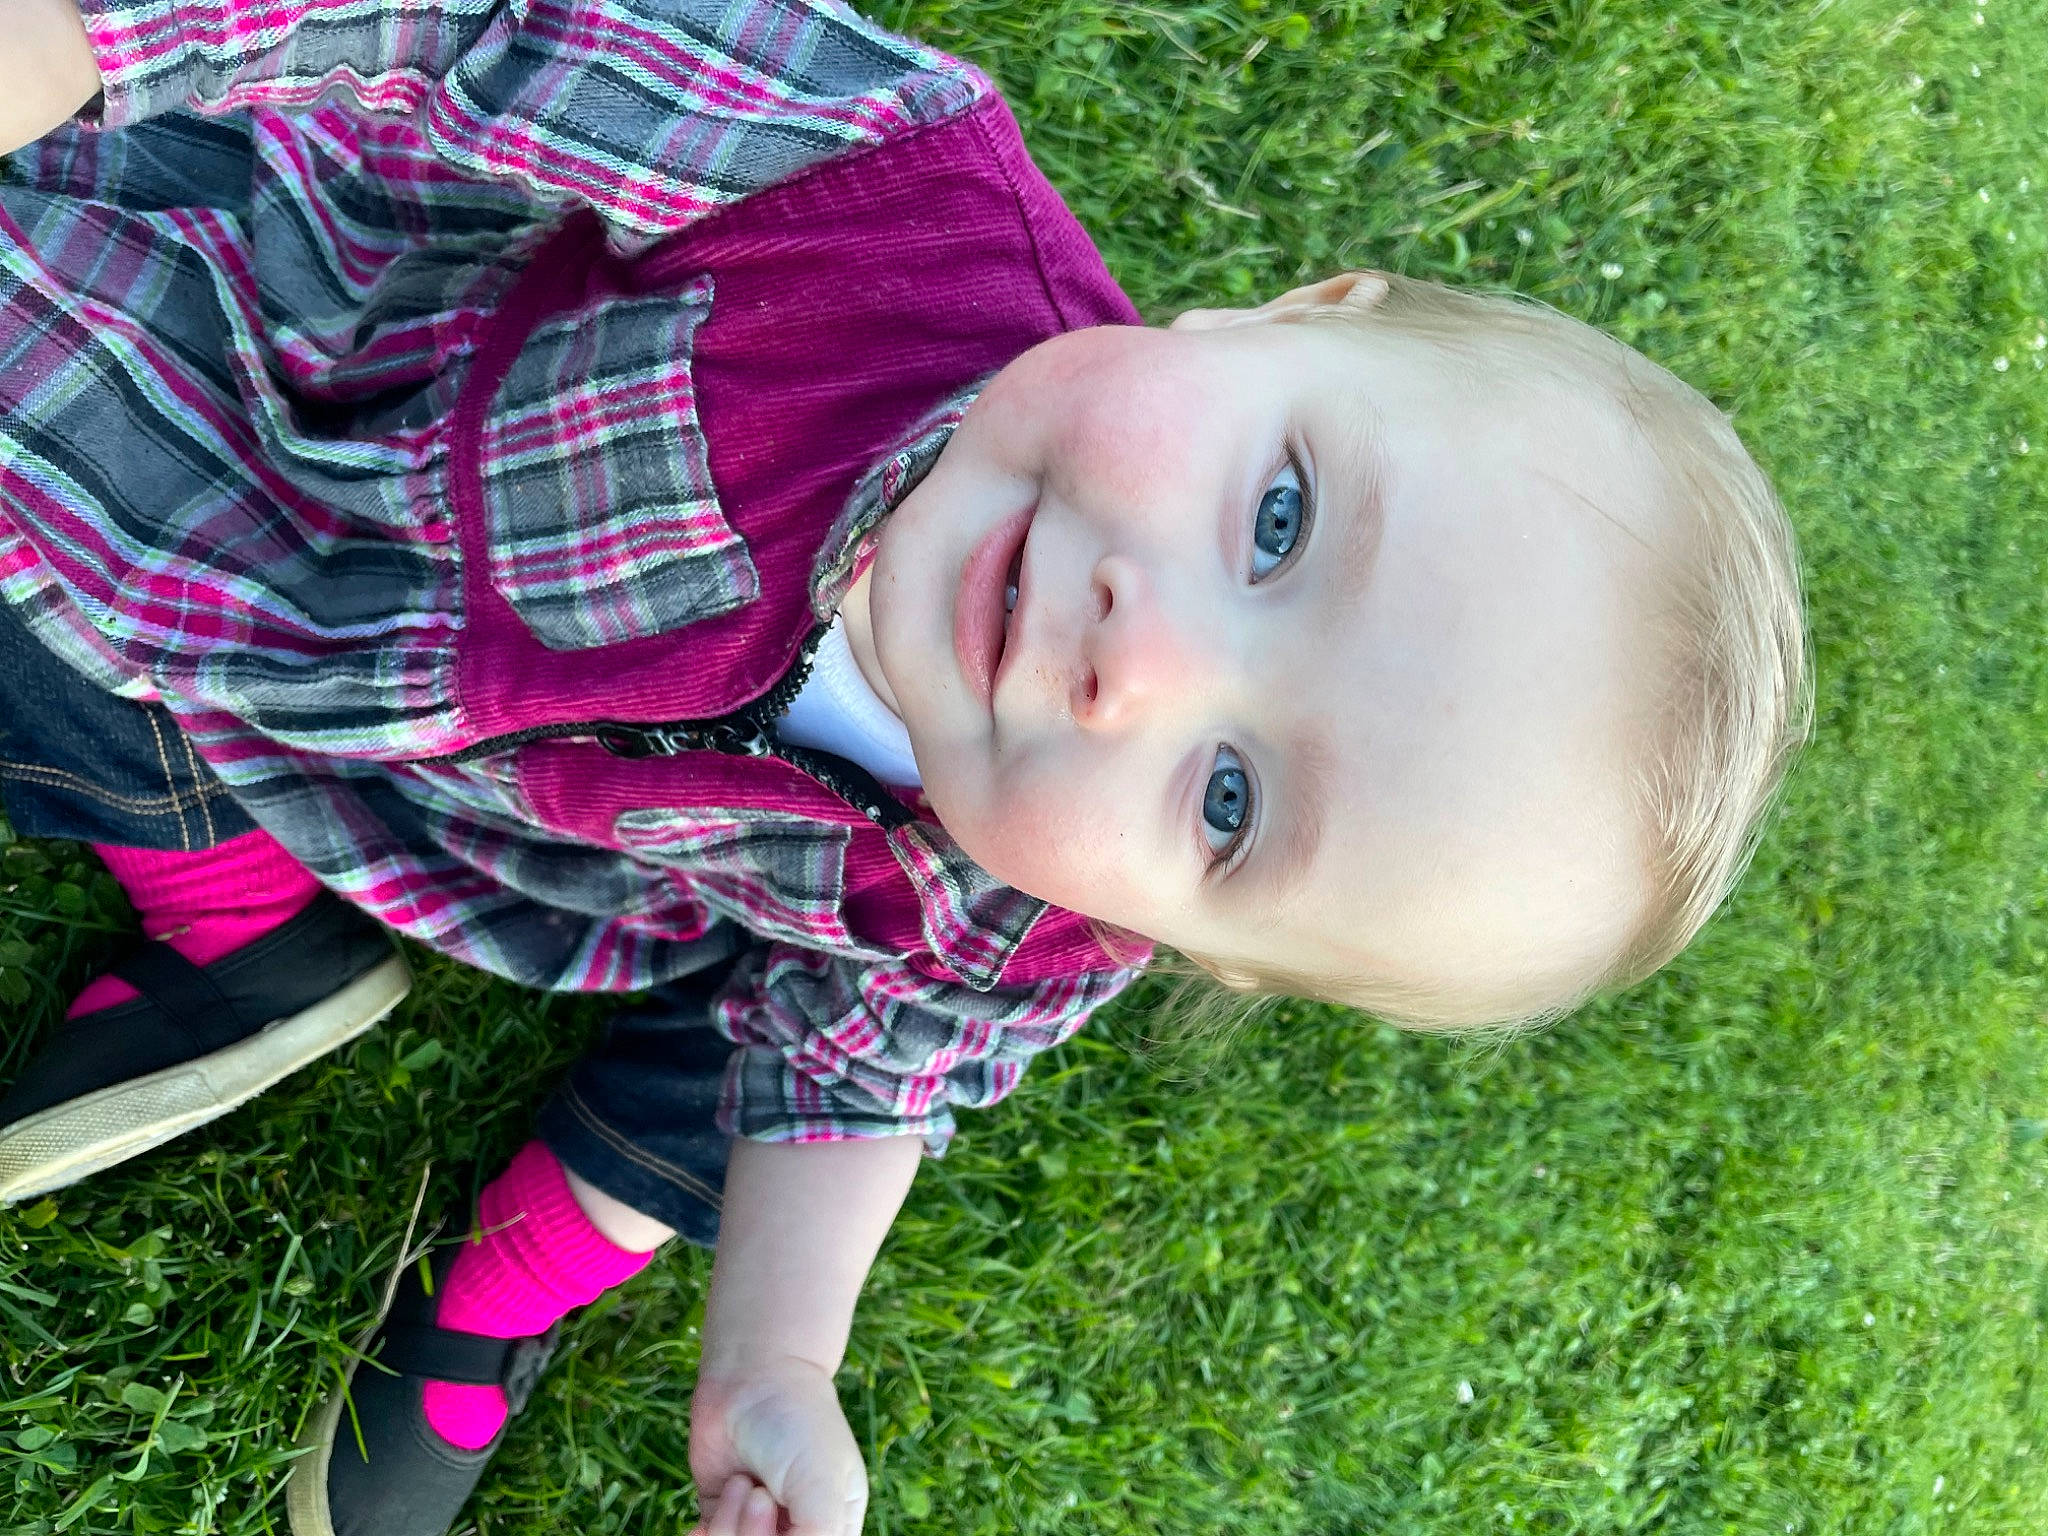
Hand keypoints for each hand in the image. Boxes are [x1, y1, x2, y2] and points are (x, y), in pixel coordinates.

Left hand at [688, 1355, 866, 1535]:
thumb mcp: (821, 1485)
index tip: (776, 1515)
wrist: (750, 1376)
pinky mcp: (719, 1513)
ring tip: (743, 1483)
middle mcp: (794, 1529)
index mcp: (832, 1527)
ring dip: (730, 1528)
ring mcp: (756, 1524)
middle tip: (759, 1494)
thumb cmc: (797, 1424)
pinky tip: (702, 1524)